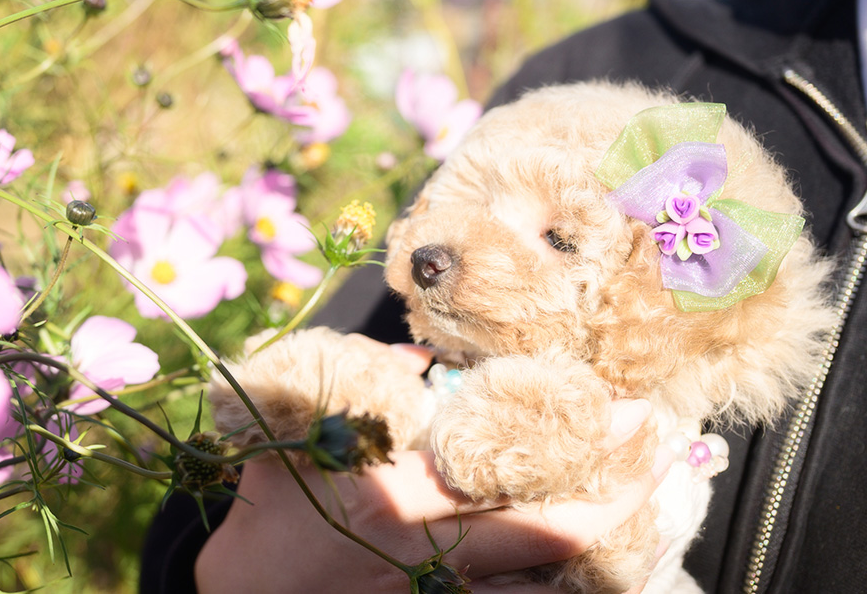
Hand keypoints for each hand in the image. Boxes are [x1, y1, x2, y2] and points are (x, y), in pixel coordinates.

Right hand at [195, 399, 669, 593]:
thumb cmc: (266, 517)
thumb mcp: (290, 437)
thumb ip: (352, 386)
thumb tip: (418, 359)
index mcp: (397, 498)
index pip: (508, 472)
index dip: (576, 446)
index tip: (622, 411)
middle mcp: (431, 553)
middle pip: (549, 534)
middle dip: (616, 492)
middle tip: (663, 448)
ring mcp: (438, 593)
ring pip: (543, 581)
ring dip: (601, 540)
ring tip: (648, 498)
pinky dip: (557, 584)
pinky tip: (593, 560)